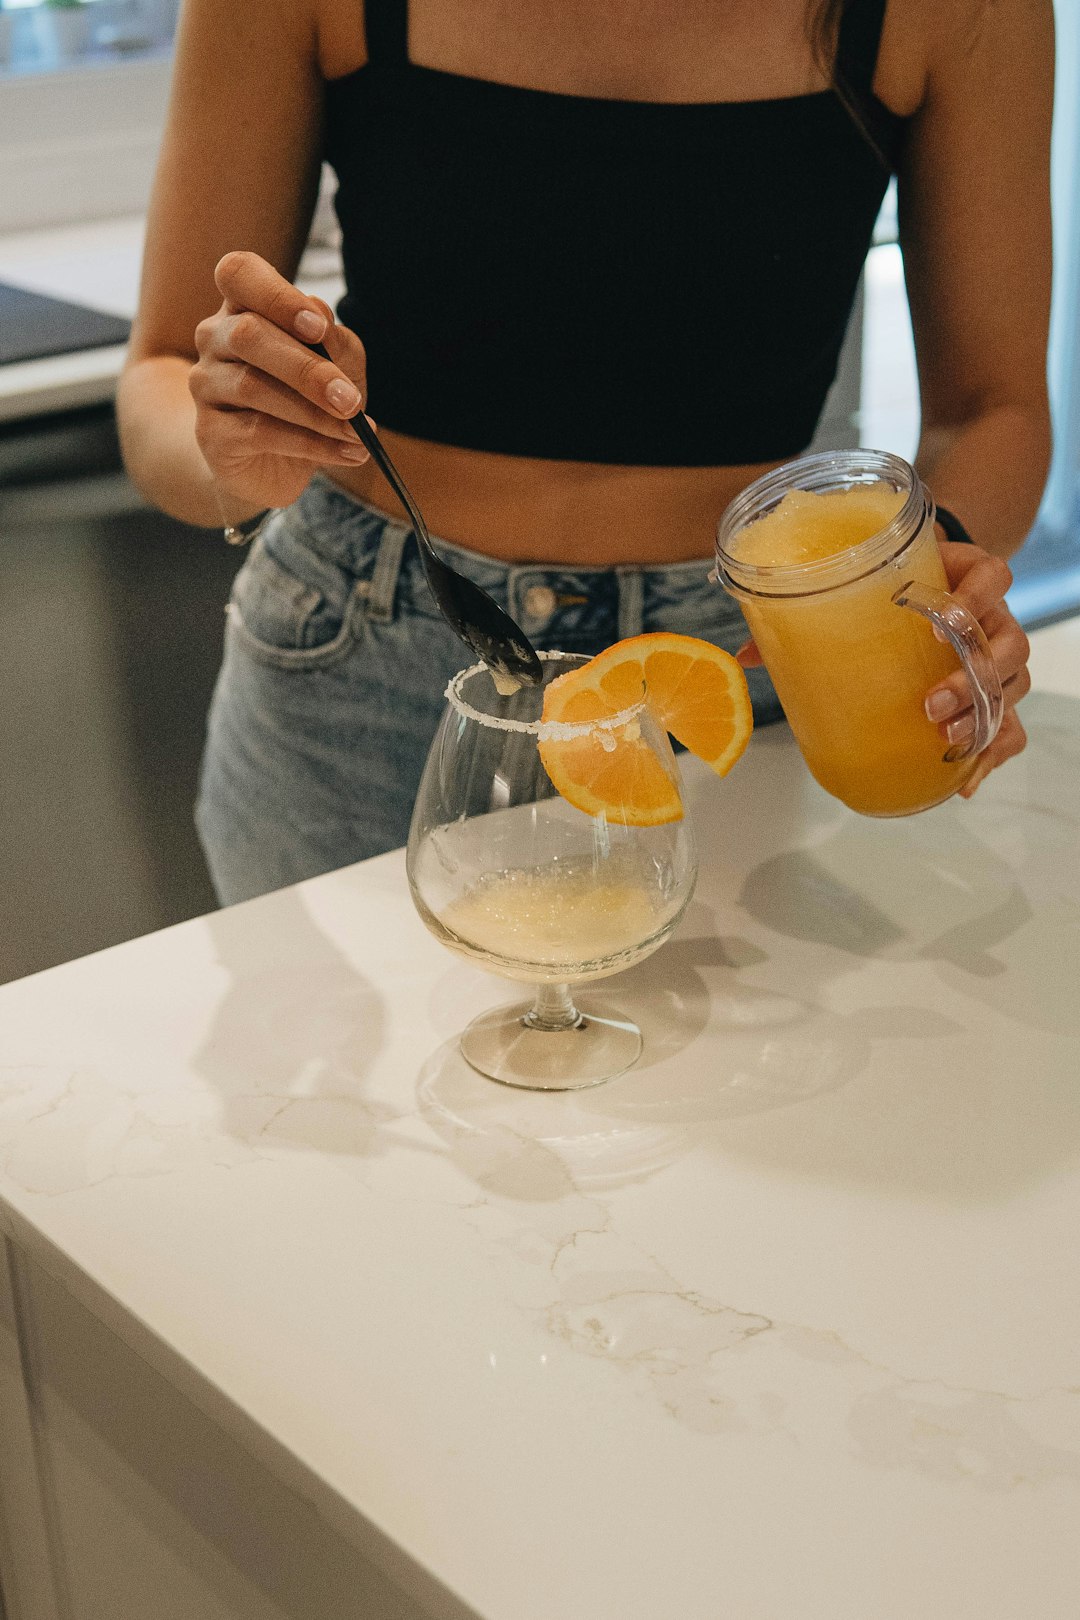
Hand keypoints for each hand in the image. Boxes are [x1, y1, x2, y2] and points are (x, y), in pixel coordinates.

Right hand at [188, 250, 370, 515]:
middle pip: (248, 334)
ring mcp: (206, 384)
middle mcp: (214, 337)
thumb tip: (324, 320)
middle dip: (308, 369)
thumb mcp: (338, 367)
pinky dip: (310, 444)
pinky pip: (258, 432)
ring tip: (356, 434)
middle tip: (351, 401)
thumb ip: (336, 343)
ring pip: (252, 386)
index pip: (239, 273)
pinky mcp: (210, 432)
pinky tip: (345, 452)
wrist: (273, 464)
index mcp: (244, 306)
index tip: (319, 327)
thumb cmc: (308, 400)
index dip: (277, 296)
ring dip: (314, 413)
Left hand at [735, 538, 1030, 798]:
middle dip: (974, 678)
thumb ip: (805, 615)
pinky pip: (1009, 728)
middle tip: (930, 704)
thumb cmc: (889, 590)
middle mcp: (990, 617)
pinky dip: (991, 755)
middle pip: (1009, 644)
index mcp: (961, 577)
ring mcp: (996, 658)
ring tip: (944, 739)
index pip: (993, 576)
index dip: (976, 599)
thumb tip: (744, 655)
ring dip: (983, 717)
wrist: (922, 587)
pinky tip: (963, 780)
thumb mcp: (858, 590)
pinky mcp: (995, 696)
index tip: (939, 626)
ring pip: (1013, 686)